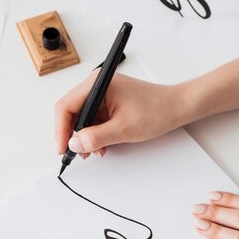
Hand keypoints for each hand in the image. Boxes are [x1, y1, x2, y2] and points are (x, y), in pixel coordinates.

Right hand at [55, 72, 185, 157]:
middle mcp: (98, 85)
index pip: (66, 106)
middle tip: (78, 154)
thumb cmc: (156, 111)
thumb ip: (96, 137)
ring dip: (85, 136)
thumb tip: (74, 144)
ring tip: (94, 151)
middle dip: (73, 135)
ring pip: (82, 117)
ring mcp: (103, 93)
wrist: (176, 107)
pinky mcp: (109, 102)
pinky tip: (102, 145)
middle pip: (72, 111)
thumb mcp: (123, 129)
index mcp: (98, 84)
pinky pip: (94, 118)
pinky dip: (95, 133)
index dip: (61, 130)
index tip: (63, 149)